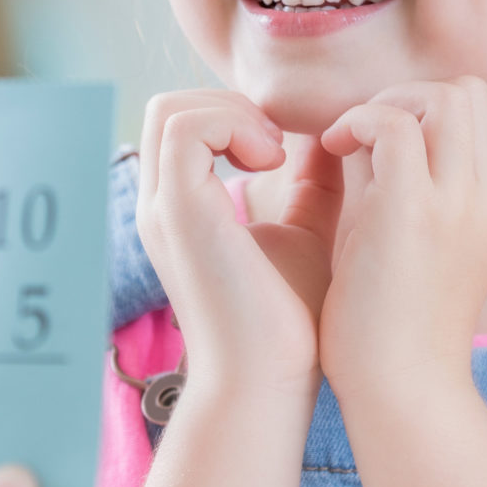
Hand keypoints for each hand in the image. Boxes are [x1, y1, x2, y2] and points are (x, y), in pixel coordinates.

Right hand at [135, 89, 340, 385]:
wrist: (271, 380)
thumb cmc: (290, 323)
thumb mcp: (304, 232)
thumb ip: (309, 183)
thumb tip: (325, 136)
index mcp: (182, 208)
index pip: (184, 123)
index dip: (236, 116)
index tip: (287, 150)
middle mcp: (161, 205)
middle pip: (169, 106)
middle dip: (232, 106)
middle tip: (281, 148)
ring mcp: (163, 208)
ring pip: (172, 109)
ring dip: (234, 114)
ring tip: (277, 156)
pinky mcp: (177, 212)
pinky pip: (186, 129)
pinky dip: (235, 127)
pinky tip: (273, 163)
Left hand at [318, 79, 486, 398]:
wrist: (402, 389)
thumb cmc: (398, 323)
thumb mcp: (425, 240)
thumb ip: (412, 182)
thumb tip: (374, 130)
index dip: (436, 105)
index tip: (390, 141)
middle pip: (474, 92)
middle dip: (413, 97)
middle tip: (367, 139)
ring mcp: (460, 202)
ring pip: (443, 95)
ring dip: (388, 103)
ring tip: (352, 145)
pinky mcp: (413, 212)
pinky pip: (393, 122)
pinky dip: (358, 121)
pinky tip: (335, 152)